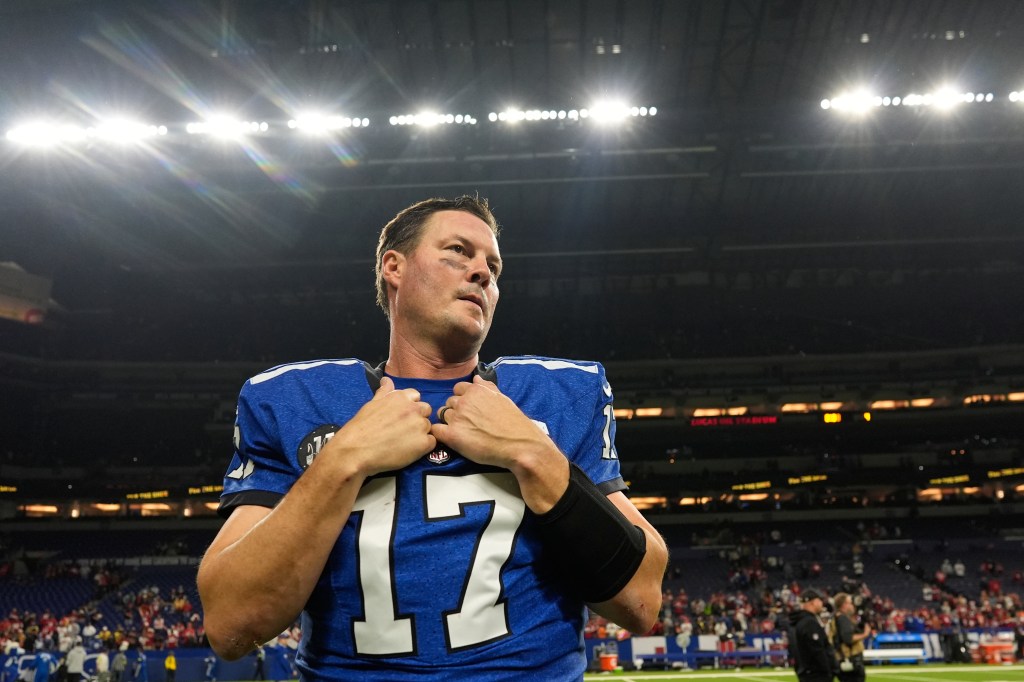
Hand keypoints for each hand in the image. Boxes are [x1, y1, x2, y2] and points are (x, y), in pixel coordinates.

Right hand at [321, 376, 434, 475]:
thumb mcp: (372, 404)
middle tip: (403, 430)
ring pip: (428, 427)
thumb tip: (387, 380)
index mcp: (401, 397)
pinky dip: (423, 447)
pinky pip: (431, 442)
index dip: (410, 406)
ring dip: (420, 433)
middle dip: (417, 418)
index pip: (416, 396)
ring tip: (404, 442)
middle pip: (426, 410)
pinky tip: (409, 451)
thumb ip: (384, 392)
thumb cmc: (361, 427)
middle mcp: (413, 408)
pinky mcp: (423, 443)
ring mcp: (420, 426)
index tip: (401, 416)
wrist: (356, 450)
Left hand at [431, 375, 553, 470]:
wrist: (519, 444)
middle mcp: (464, 401)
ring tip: (462, 432)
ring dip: (449, 422)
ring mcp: (457, 418)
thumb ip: (487, 387)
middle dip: (456, 411)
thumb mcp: (502, 398)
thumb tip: (476, 378)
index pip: (458, 389)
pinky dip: (440, 434)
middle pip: (449, 402)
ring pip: (442, 415)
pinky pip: (436, 430)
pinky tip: (451, 439)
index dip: (462, 399)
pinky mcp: (452, 435)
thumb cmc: (514, 423)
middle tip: (467, 424)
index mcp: (476, 390)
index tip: (469, 410)